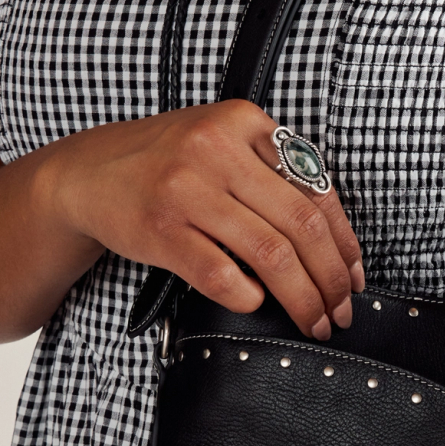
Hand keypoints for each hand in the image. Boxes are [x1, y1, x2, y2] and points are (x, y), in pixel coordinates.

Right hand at [42, 99, 363, 339]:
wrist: (88, 174)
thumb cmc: (168, 166)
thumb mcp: (223, 145)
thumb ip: (274, 175)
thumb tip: (336, 244)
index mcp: (244, 122)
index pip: (317, 190)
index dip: (345, 244)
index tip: (354, 278)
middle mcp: (217, 148)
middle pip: (302, 227)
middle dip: (331, 280)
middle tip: (340, 313)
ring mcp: (187, 189)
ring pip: (271, 255)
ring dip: (302, 300)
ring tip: (313, 323)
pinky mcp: (162, 230)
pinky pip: (223, 276)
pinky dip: (250, 298)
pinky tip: (256, 304)